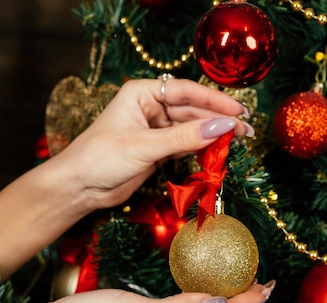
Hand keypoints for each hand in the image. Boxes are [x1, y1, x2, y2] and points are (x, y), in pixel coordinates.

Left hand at [50, 78, 251, 211]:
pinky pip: (187, 145)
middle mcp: (151, 107)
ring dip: (215, 135)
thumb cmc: (100, 157)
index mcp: (143, 93)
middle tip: (247, 131)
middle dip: (219, 120)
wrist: (79, 188)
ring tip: (241, 141)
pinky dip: (202, 149)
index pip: (186, 91)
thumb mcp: (144, 145)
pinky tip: (220, 151)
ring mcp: (156, 129)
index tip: (238, 111)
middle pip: (193, 110)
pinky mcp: (159, 149)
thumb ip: (184, 137)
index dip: (215, 100)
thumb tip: (223, 128)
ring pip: (193, 128)